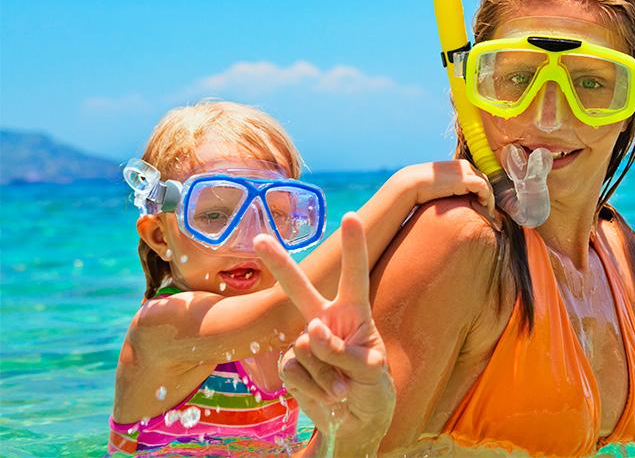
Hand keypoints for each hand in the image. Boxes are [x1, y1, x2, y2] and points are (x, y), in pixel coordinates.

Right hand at [255, 213, 393, 455]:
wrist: (355, 420)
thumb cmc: (371, 386)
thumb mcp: (370, 370)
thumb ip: (343, 350)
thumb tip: (311, 333)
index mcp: (353, 311)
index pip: (354, 275)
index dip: (353, 247)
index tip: (352, 216)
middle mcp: (325, 319)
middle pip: (300, 289)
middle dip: (279, 264)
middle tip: (261, 240)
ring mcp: (304, 341)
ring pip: (308, 347)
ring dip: (329, 373)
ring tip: (344, 388)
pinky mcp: (290, 364)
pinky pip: (296, 370)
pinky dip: (315, 387)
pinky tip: (327, 394)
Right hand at [401, 159, 494, 215]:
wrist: (412, 183)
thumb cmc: (422, 188)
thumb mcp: (440, 187)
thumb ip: (451, 190)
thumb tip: (456, 203)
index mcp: (459, 167)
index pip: (477, 178)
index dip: (483, 193)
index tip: (483, 207)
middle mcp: (464, 166)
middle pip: (484, 181)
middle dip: (489, 196)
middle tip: (490, 212)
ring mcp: (466, 171)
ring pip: (487, 185)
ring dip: (490, 200)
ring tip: (488, 214)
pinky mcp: (466, 179)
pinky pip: (484, 189)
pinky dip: (487, 199)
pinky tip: (484, 209)